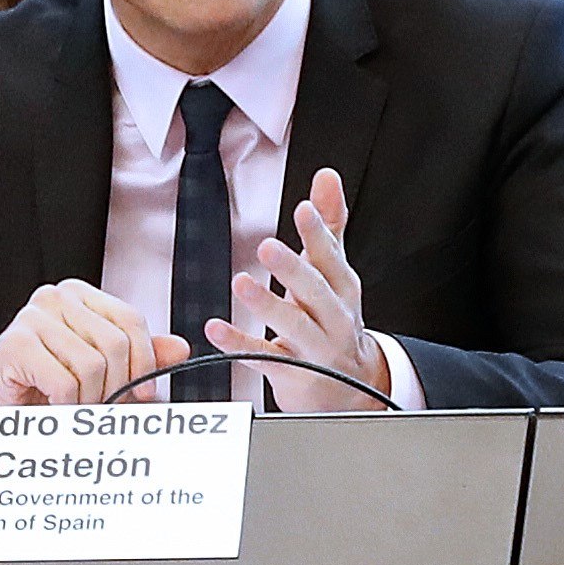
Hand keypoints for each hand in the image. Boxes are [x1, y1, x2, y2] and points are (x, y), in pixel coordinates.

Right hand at [0, 279, 190, 406]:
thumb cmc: (42, 393)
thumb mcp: (100, 376)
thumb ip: (136, 359)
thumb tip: (181, 347)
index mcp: (78, 297)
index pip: (131, 320)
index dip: (145, 361)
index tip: (142, 396)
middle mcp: (55, 297)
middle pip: (116, 343)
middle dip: (115, 388)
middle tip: (97, 410)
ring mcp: (32, 316)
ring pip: (94, 366)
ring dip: (87, 402)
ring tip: (67, 409)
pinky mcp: (16, 343)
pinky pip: (67, 382)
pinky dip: (65, 407)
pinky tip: (46, 406)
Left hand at [209, 168, 393, 413]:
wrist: (348, 388)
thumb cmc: (334, 319)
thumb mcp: (334, 272)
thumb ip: (330, 223)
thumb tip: (327, 176)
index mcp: (343, 288)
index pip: (331, 257)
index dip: (319, 234)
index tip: (304, 209)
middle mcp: (334, 317)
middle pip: (315, 291)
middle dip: (293, 268)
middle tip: (268, 247)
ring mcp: (315, 348)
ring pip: (292, 325)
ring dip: (267, 304)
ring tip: (241, 283)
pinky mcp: (293, 374)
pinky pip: (263, 357)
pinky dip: (239, 343)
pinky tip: (216, 328)